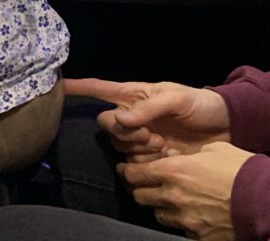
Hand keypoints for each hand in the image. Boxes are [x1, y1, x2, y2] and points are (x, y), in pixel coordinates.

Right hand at [63, 78, 230, 161]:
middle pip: (105, 123)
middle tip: (149, 134)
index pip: (99, 88)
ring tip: (161, 143)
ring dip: (137, 146)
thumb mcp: (177, 99)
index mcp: (134, 95)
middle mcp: (131, 115)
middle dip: (123, 131)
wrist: (225, 129)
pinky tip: (163, 154)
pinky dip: (146, 159)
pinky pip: (132, 160)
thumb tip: (121, 119)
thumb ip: (148, 107)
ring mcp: (139, 137)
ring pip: (118, 144)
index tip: (57, 85)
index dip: (78, 87)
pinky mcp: (148, 157)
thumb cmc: (201, 105)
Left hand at [119, 141, 251, 239]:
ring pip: (156, 213)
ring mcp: (184, 219)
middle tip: (142, 184)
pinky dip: (178, 221)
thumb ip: (188, 153)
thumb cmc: (241, 171)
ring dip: (158, 206)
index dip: (127, 171)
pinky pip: (178, 228)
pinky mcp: (197, 235)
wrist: (265, 202)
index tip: (126, 169)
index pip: (133, 173)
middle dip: (138, 189)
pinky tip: (187, 214)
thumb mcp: (213, 149)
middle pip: (139, 195)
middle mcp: (172, 196)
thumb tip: (175, 154)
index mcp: (172, 171)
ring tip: (165, 199)